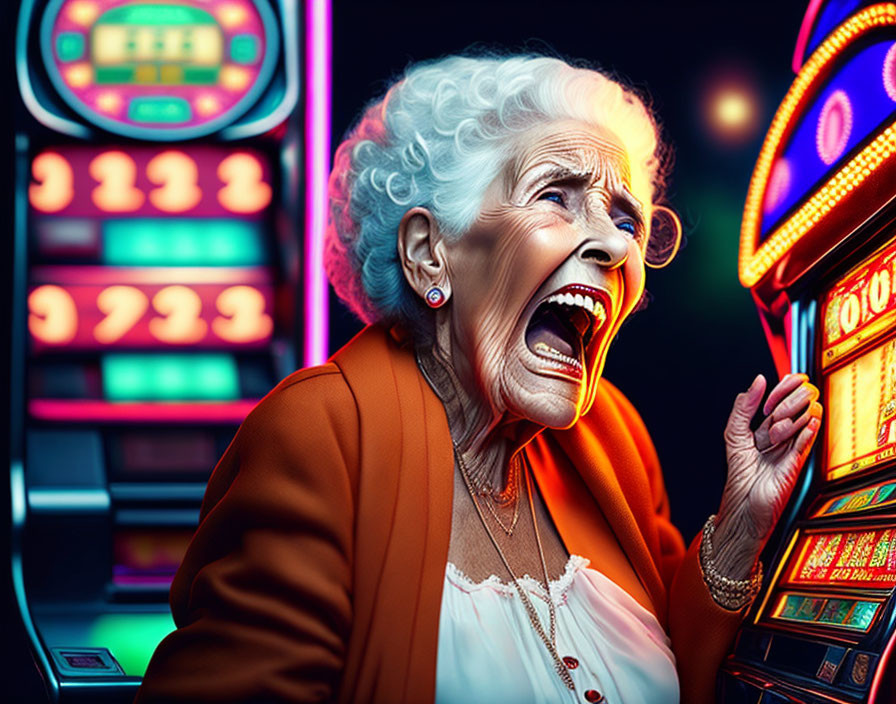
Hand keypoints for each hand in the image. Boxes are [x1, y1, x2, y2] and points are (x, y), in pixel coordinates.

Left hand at [713, 373, 822, 578]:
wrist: (743, 508)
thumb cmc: (739, 476)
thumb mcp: (734, 434)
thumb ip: (743, 406)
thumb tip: (758, 380)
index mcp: (767, 428)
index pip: (785, 397)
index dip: (784, 387)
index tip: (778, 385)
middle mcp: (782, 437)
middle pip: (798, 405)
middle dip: (786, 403)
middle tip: (771, 414)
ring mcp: (792, 449)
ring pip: (806, 420)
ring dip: (791, 419)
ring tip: (775, 433)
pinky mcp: (797, 464)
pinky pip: (808, 442)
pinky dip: (808, 431)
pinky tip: (806, 425)